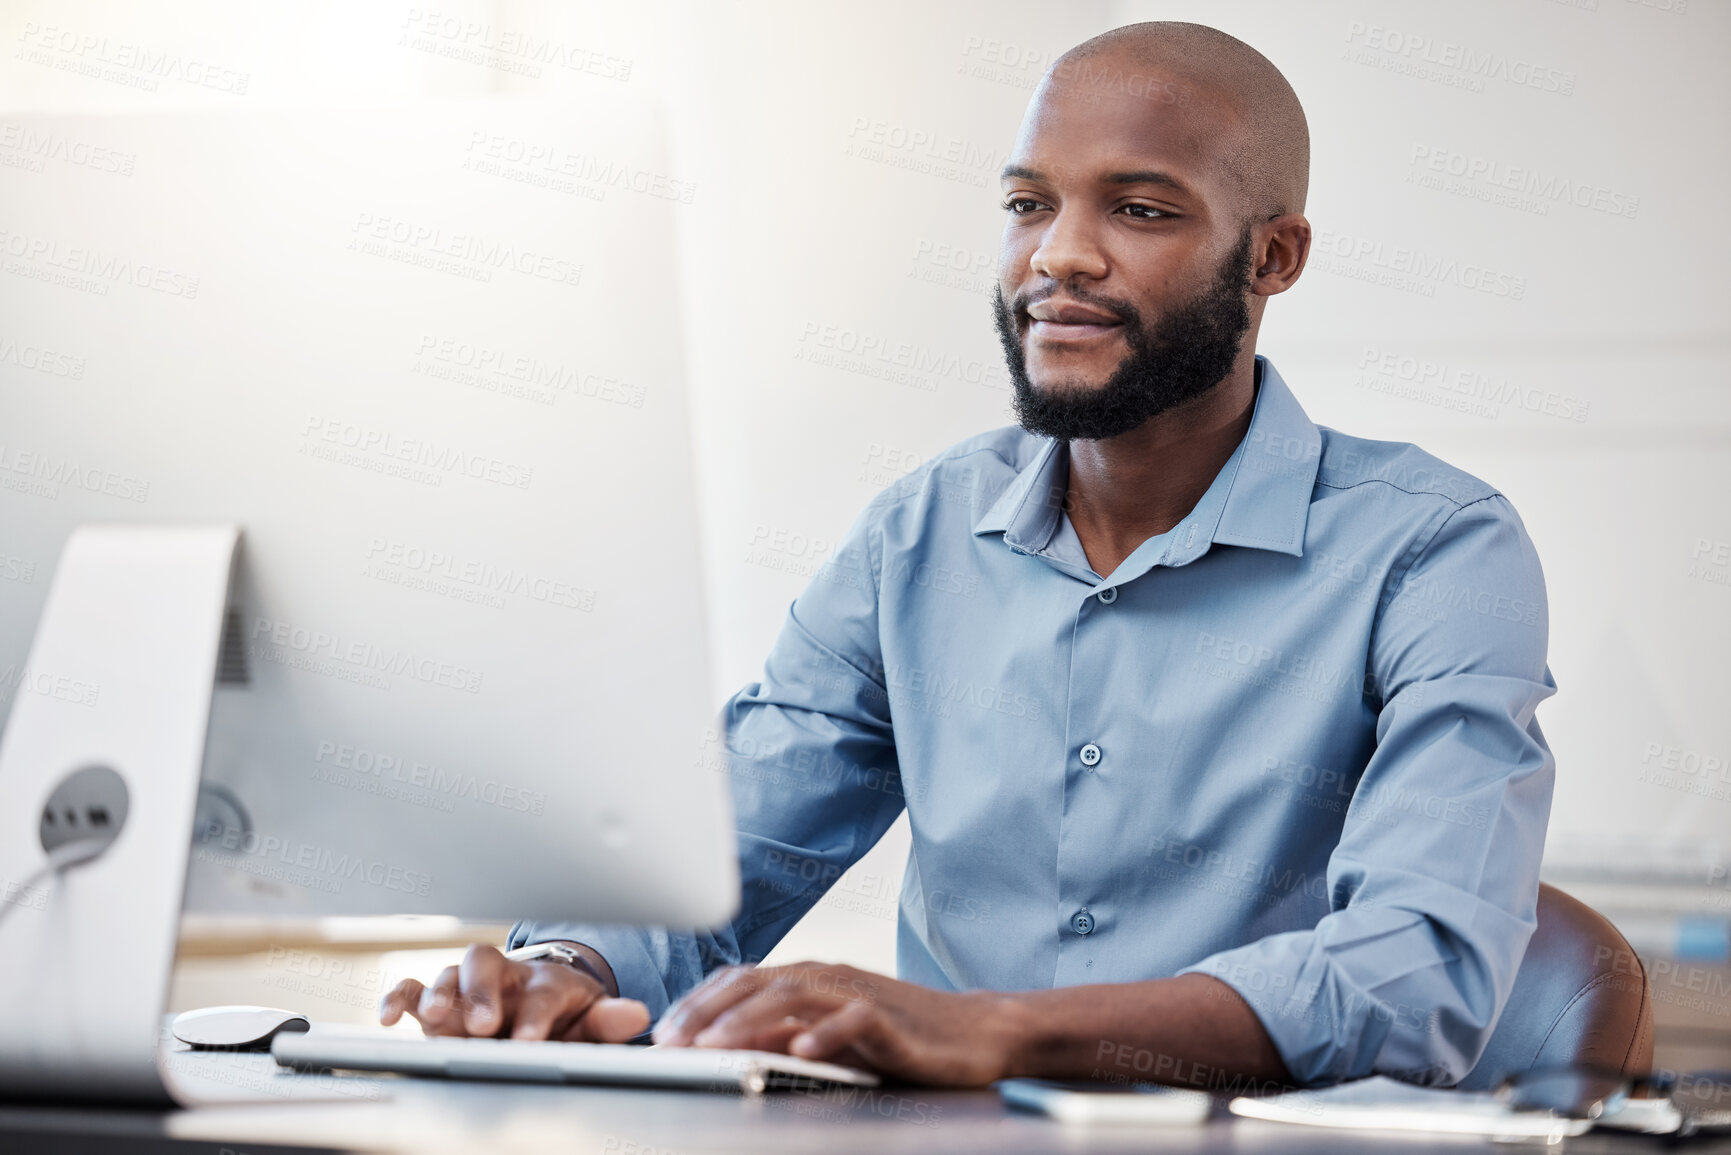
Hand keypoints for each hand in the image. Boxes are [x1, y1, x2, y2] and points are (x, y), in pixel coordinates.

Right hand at [379, 943, 649, 1041]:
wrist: (537, 1008)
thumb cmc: (562, 1017)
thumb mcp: (588, 1021)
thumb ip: (607, 1021)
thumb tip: (638, 1014)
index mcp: (545, 983)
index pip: (542, 992)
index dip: (537, 1015)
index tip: (531, 1040)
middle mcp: (503, 978)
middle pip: (487, 963)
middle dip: (483, 993)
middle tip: (485, 1024)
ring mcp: (468, 987)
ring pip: (450, 972)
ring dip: (442, 992)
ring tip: (438, 1017)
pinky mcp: (438, 1001)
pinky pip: (411, 989)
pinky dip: (397, 997)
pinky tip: (387, 1017)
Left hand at [652, 961, 1024, 1085]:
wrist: (974, 1031)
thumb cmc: (901, 1035)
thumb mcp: (829, 1035)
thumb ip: (784, 1034)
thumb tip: (728, 1045)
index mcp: (809, 978)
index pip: (742, 979)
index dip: (699, 1002)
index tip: (663, 1030)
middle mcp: (828, 977)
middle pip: (758, 982)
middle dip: (708, 1011)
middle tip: (672, 1039)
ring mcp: (859, 994)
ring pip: (795, 995)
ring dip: (749, 1019)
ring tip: (715, 1045)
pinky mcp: (891, 1018)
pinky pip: (854, 1020)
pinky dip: (824, 1034)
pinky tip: (800, 1051)